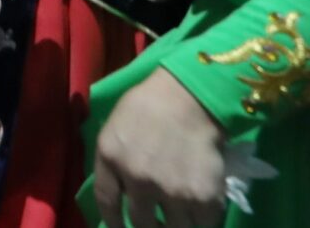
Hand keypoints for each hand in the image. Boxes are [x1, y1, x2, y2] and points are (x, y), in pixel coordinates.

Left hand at [92, 67, 229, 227]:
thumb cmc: (150, 104)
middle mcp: (138, 179)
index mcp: (111, 158)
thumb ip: (113, 160)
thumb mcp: (115, 127)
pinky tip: (201, 210)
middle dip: (148, 226)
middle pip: (141, 223)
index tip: (122, 227)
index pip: (106, 203)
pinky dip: (202, 221)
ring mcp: (172, 191)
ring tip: (180, 217)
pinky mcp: (203, 197)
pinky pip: (203, 224)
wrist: (193, 95)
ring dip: (176, 225)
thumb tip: (118, 191)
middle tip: (156, 222)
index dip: (114, 222)